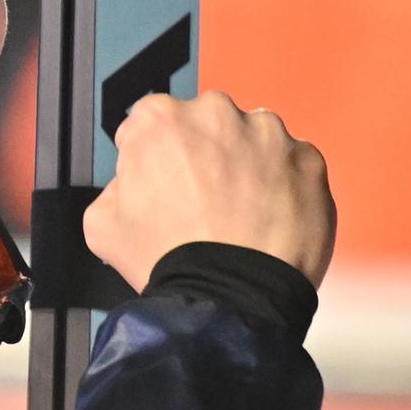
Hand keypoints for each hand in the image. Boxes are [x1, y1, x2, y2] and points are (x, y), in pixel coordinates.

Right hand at [84, 92, 335, 292]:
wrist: (230, 296)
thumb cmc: (165, 259)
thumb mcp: (102, 223)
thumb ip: (115, 186)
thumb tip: (131, 184)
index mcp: (160, 119)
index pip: (149, 125)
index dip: (150, 158)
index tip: (159, 187)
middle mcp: (216, 112)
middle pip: (204, 126)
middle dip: (201, 156)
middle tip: (199, 204)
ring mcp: (267, 134)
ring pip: (251, 141)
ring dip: (244, 166)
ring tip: (237, 216)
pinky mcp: (308, 160)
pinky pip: (291, 166)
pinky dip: (282, 187)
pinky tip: (266, 222)